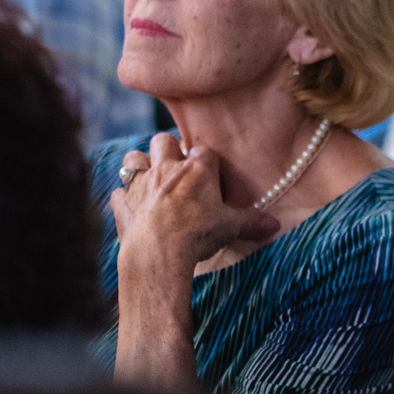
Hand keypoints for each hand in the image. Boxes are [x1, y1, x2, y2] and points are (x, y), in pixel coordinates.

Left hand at [107, 134, 279, 273]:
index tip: (211, 176)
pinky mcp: (122, 203)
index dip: (207, 162)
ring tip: (149, 179)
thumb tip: (275, 225)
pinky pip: (118, 192)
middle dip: (169, 149)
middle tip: (176, 168)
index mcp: (197, 169)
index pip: (204, 151)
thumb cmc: (197, 235)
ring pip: (134, 157)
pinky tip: (132, 208)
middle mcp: (167, 168)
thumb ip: (251, 222)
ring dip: (140, 164)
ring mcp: (141, 184)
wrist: (157, 253)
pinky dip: (124, 198)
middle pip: (164, 140)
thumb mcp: (230, 228)